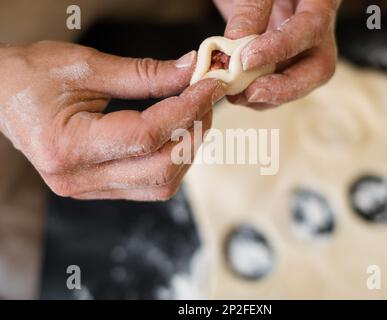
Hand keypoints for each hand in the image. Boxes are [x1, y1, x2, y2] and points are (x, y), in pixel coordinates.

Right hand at [0, 41, 224, 200]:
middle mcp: (78, 179)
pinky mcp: (98, 187)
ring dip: (187, 149)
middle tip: (207, 97)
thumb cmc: (31, 76)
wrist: (0, 97)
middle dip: (193, 131)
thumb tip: (189, 71)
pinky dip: (172, 160)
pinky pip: (149, 185)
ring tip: (195, 113)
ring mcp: (89, 188)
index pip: (145, 137)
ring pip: (160, 184)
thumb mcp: (85, 65)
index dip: (185, 110)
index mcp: (67, 147)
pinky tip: (177, 134)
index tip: (209, 86)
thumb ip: (143, 74)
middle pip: (159, 168)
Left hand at [214, 0, 339, 109]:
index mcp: (319, 1)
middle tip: (252, 93)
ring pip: (299, 82)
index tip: (248, 60)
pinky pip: (280, 84)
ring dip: (268, 96)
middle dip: (285, 87)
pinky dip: (259, 95)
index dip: (281, 48)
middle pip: (319, 68)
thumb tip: (239, 43)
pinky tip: (238, 94)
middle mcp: (318, 28)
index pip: (311, 28)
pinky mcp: (287, 60)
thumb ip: (250, 8)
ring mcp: (304, 47)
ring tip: (237, 96)